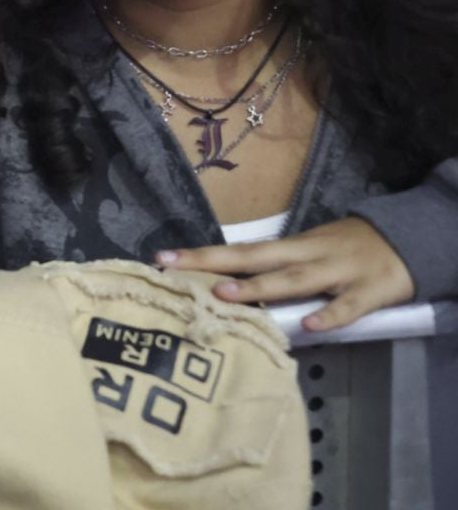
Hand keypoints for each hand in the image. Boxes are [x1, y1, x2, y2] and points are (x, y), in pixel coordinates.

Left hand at [157, 217, 414, 332]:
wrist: (404, 240)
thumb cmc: (345, 248)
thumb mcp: (307, 252)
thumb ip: (275, 268)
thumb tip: (227, 285)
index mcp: (290, 247)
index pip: (238, 249)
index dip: (201, 255)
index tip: (160, 260)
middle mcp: (306, 255)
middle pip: (253, 257)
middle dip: (211, 263)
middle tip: (173, 270)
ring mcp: (337, 272)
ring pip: (294, 279)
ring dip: (259, 287)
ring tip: (224, 294)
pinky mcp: (368, 292)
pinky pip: (347, 307)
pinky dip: (329, 314)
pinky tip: (310, 325)